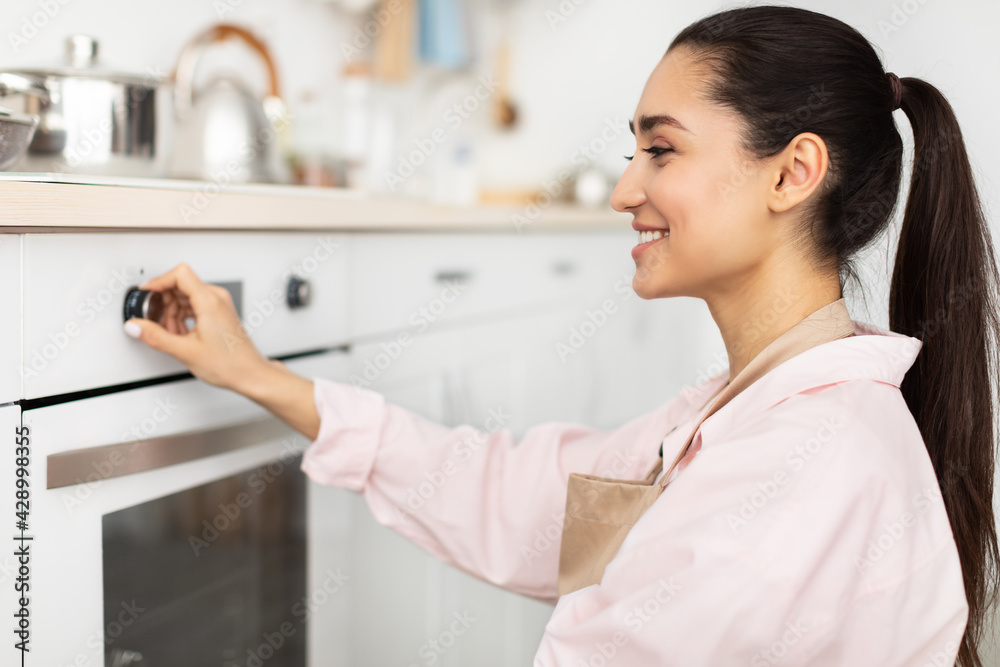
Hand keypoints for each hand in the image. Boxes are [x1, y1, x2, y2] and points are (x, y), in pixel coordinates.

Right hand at [123, 263, 269, 392]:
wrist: (250, 373)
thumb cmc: (229, 364)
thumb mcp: (185, 351)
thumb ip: (156, 337)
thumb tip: (135, 326)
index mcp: (210, 302)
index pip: (180, 274)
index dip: (160, 281)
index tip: (147, 293)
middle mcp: (217, 299)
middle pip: (180, 285)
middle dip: (164, 303)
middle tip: (155, 322)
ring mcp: (220, 305)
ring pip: (186, 296)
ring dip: (172, 312)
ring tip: (168, 334)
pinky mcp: (220, 313)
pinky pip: (195, 305)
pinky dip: (182, 316)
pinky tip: (178, 334)